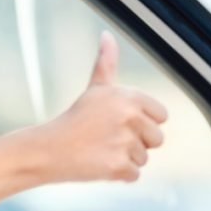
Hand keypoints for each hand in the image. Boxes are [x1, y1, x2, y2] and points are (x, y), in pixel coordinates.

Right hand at [41, 31, 167, 182]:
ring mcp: (125, 142)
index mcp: (130, 96)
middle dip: (136, 143)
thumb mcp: (95, 88)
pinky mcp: (119, 166)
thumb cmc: (76, 118)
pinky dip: (118, 175)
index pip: (162, 116)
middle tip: (108, 138)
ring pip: (144, 158)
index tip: (120, 123)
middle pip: (157, 139)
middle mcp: (131, 117)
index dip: (142, 122)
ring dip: (125, 159)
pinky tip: (99, 163)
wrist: (49, 148)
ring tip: (100, 149)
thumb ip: (106, 62)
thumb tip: (107, 35)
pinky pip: (133, 175)